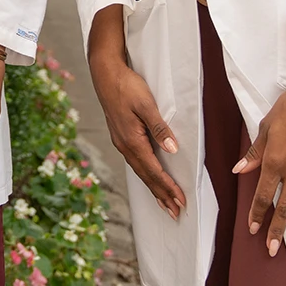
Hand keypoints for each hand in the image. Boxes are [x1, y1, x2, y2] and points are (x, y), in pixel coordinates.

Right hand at [87, 5, 185, 217]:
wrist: (104, 72)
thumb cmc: (126, 85)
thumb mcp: (146, 104)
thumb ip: (160, 128)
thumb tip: (173, 150)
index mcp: (132, 141)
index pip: (154, 171)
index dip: (168, 188)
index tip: (181, 202)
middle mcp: (125, 145)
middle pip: (146, 177)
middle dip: (162, 195)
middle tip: (175, 213)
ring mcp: (121, 142)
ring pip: (140, 171)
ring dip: (154, 188)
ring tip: (165, 203)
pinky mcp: (120, 136)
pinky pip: (136, 162)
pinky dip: (146, 175)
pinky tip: (149, 177)